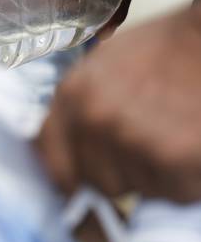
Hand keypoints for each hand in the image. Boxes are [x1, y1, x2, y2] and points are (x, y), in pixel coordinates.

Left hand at [36, 6, 200, 202]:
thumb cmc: (165, 49)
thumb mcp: (103, 67)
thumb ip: (77, 110)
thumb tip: (63, 154)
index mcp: (72, 96)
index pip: (54, 162)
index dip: (72, 176)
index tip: (86, 179)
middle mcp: (95, 119)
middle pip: (98, 183)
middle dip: (123, 173)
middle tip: (149, 141)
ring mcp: (132, 139)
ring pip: (138, 190)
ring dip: (157, 174)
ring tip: (173, 134)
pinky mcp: (173, 157)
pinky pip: (173, 193)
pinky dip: (187, 179)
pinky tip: (191, 144)